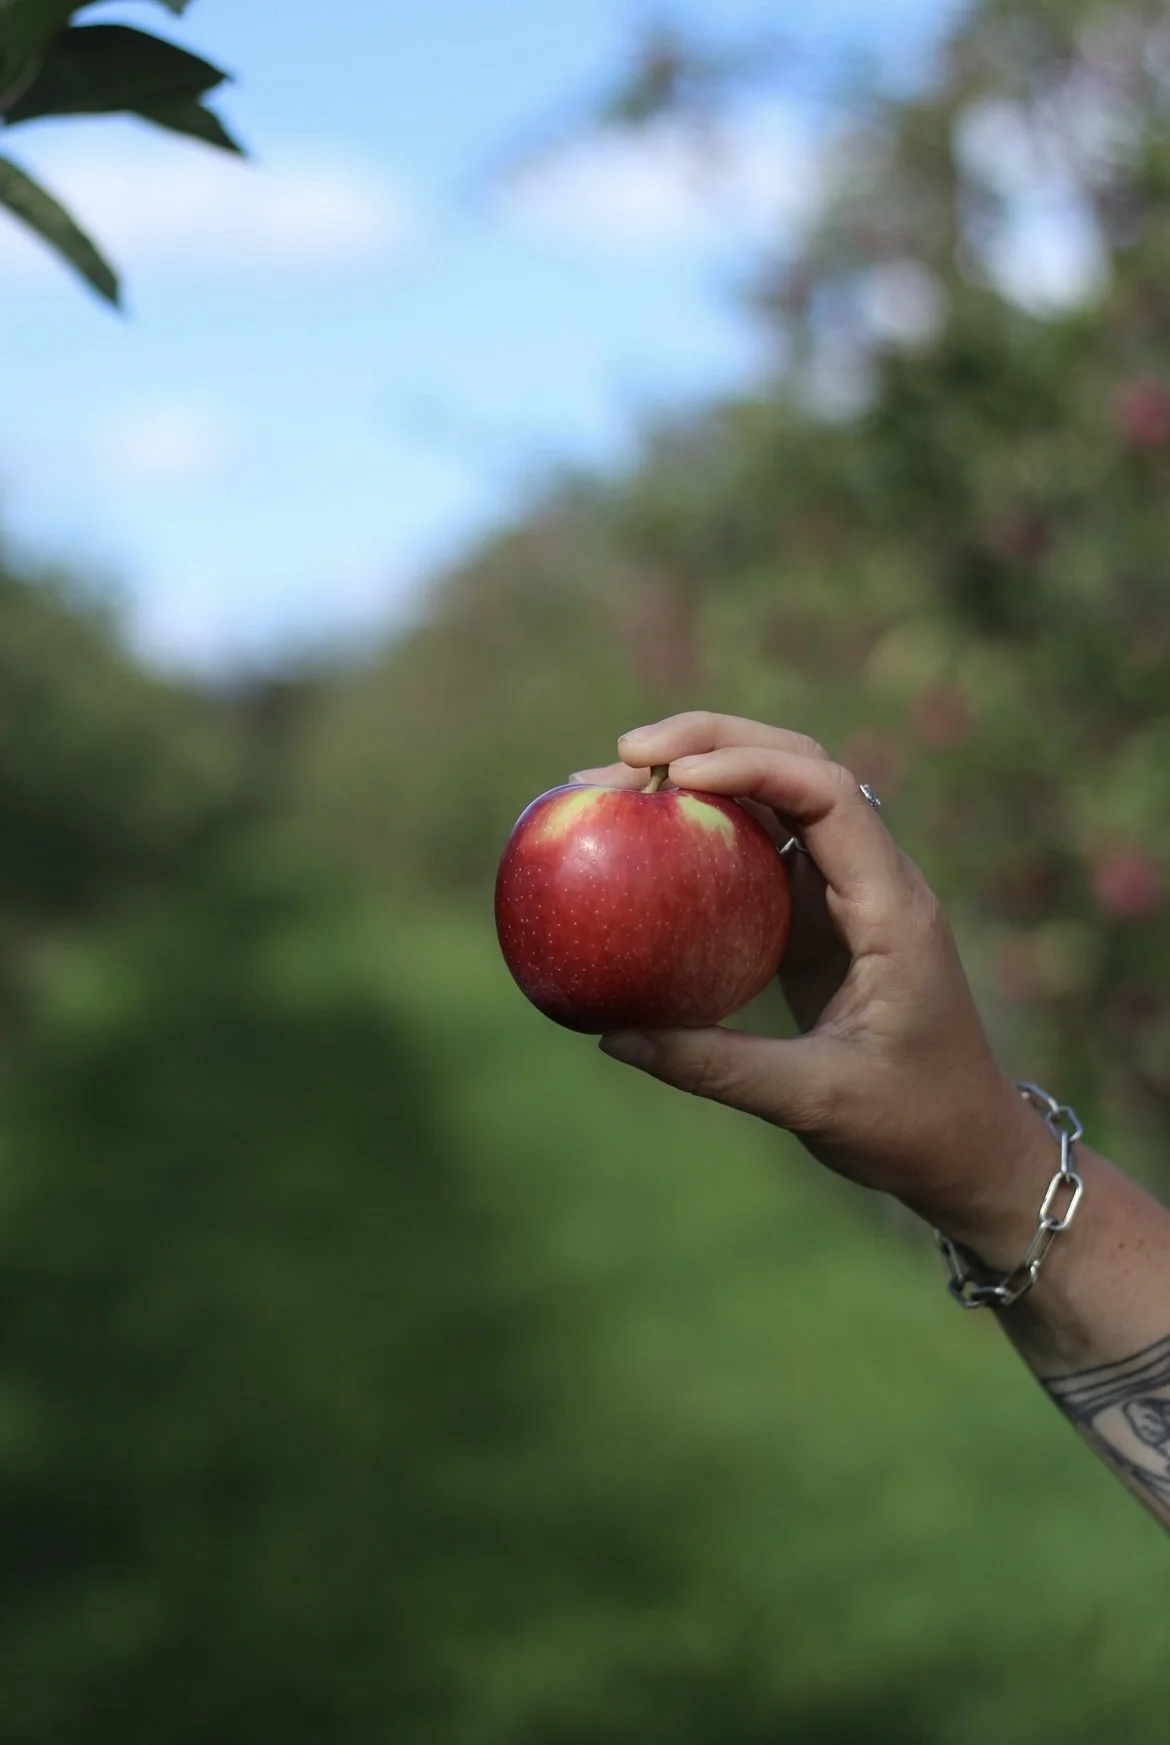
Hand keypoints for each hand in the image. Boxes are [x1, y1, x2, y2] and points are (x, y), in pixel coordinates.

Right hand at [572, 711, 1054, 1251]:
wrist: (968, 1144)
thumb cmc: (909, 1126)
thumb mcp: (812, 1101)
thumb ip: (714, 1067)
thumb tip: (611, 1037)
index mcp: (891, 908)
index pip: (828, 795)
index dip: (752, 765)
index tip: (672, 777)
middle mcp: (873, 879)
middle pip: (800, 764)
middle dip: (713, 741)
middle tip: (622, 752)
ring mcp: (847, 890)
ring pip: (778, 794)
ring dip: (704, 772)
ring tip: (618, 780)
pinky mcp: (821, 914)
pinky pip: (761, 846)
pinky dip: (704, 826)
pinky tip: (643, 835)